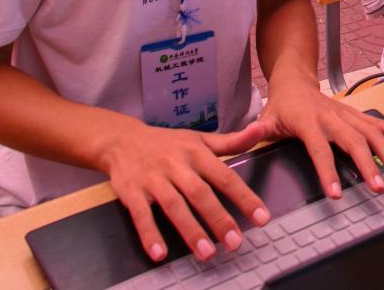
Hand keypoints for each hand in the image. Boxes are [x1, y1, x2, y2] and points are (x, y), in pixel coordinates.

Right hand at [101, 120, 271, 262]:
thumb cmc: (168, 143)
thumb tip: (260, 130)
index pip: (225, 177)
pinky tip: (160, 253)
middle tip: (235, 242)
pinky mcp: (131, 192)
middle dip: (218, 219)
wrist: (121, 140)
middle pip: (200, 194)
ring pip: (173, 206)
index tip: (262, 217)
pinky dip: (149, 234)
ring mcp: (153, 179)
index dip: (244, 197)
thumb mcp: (200, 139)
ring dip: (190, 230)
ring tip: (207, 253)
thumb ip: (231, 142)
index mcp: (197, 153)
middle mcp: (176, 166)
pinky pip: (141, 215)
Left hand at [253, 68, 383, 202]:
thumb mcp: (266, 118)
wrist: (295, 80)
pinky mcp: (356, 114)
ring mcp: (347, 114)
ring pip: (371, 132)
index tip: (337, 193)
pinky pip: (378, 122)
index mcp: (307, 121)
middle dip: (368, 165)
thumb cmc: (280, 106)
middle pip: (354, 141)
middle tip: (379, 187)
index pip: (319, 148)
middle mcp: (331, 116)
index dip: (328, 170)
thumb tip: (249, 135)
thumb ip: (257, 130)